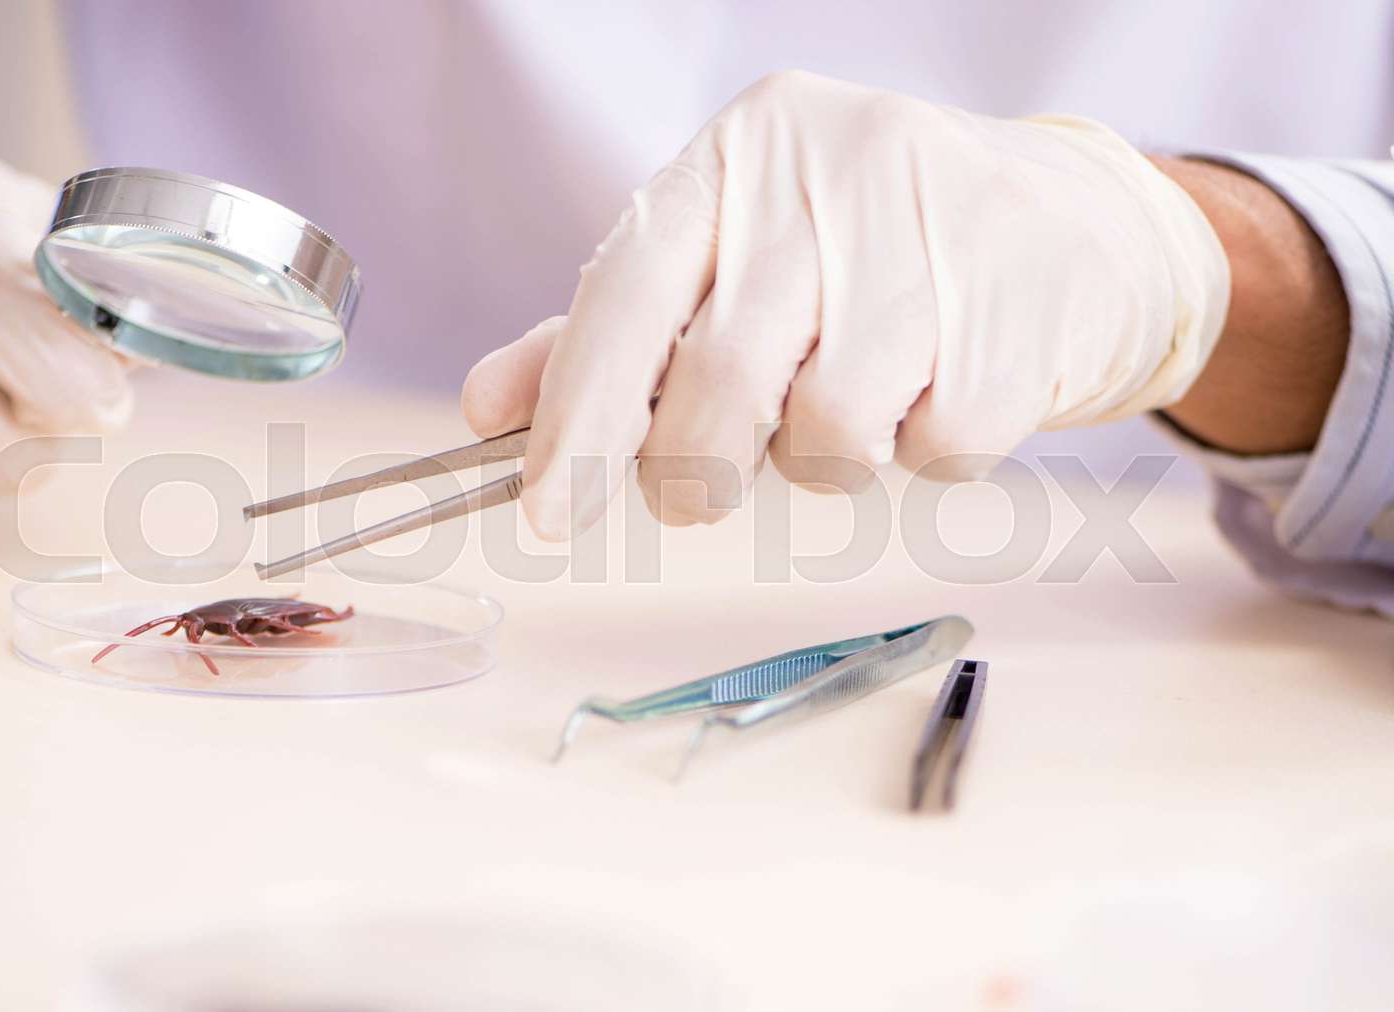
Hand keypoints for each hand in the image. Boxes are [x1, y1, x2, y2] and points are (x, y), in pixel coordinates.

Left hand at [462, 71, 1228, 539]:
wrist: (1072, 225)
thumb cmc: (865, 255)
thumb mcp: (731, 263)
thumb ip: (610, 335)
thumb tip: (488, 408)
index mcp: (736, 159)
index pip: (628, 292)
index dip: (578, 414)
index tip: (545, 515)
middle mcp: (827, 175)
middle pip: (721, 379)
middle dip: (696, 470)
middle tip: (703, 487)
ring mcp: (937, 237)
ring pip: (828, 431)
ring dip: (823, 459)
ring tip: (856, 401)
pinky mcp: (1023, 310)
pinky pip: (934, 451)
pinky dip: (924, 455)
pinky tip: (942, 390)